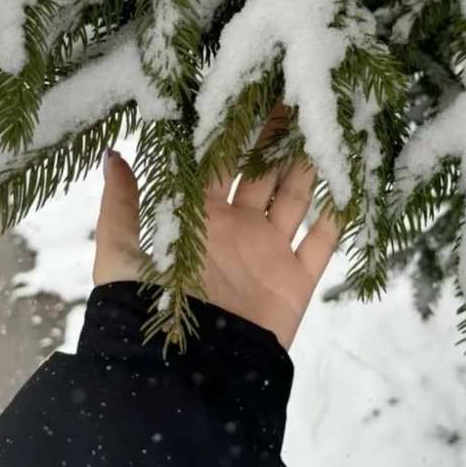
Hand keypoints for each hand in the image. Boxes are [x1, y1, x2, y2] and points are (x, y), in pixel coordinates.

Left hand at [92, 101, 345, 351]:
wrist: (191, 376)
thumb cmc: (150, 314)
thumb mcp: (122, 256)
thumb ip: (121, 206)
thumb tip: (114, 153)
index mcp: (196, 217)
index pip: (217, 162)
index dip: (232, 129)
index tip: (248, 89)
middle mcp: (234, 228)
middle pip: (261, 172)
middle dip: (277, 137)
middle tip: (295, 95)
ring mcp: (267, 252)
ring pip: (295, 197)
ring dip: (309, 164)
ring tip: (325, 123)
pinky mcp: (295, 280)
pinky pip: (322, 242)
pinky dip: (338, 215)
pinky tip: (351, 181)